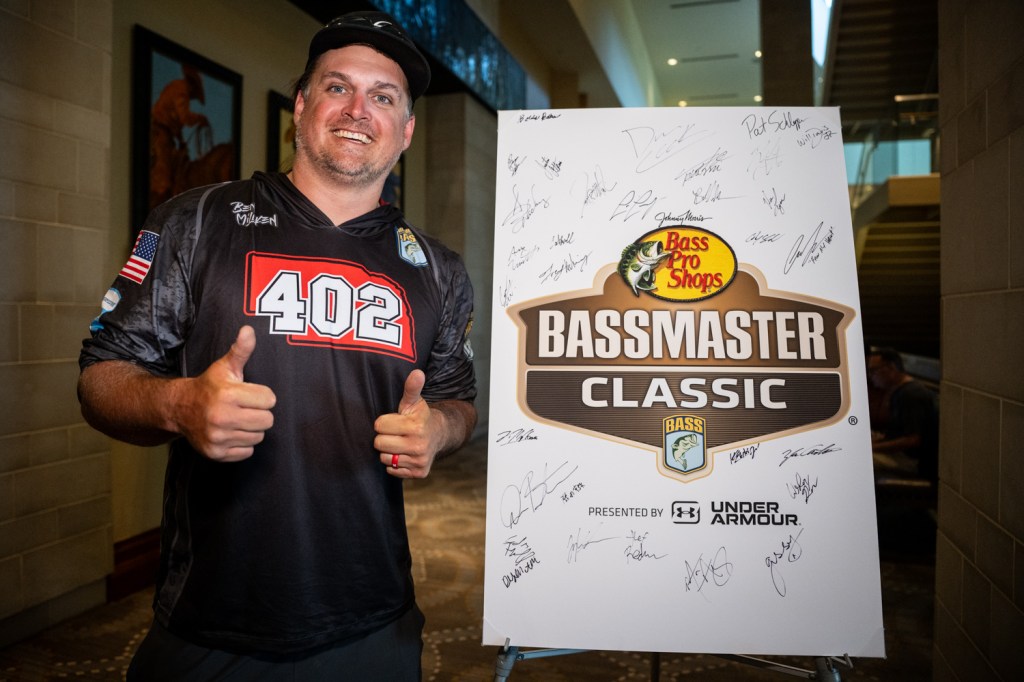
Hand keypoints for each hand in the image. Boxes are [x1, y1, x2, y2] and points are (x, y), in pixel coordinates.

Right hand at [172, 325, 275, 461]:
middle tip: (245, 408)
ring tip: (237, 420)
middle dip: (259, 413)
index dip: (262, 396)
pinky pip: (247, 452)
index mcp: (228, 395)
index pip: (270, 400)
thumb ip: (241, 350)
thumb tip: (249, 330)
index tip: (249, 394)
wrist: (179, 408)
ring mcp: (218, 437)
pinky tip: (231, 432)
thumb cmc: (209, 386)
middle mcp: (222, 417)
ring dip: (251, 429)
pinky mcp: (215, 453)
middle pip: (267, 421)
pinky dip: (242, 444)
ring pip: (258, 437)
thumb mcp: (225, 366)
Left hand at [374, 370, 443, 478]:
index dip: (384, 422)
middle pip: (379, 444)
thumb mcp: (414, 401)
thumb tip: (417, 373)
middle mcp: (419, 445)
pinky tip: (404, 454)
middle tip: (395, 433)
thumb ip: (412, 387)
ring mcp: (419, 461)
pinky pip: (392, 471)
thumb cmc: (420, 416)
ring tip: (399, 443)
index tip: (394, 421)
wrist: (439, 434)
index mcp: (415, 426)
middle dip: (384, 437)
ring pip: (385, 459)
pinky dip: (396, 464)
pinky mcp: (420, 473)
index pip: (379, 426)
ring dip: (389, 452)